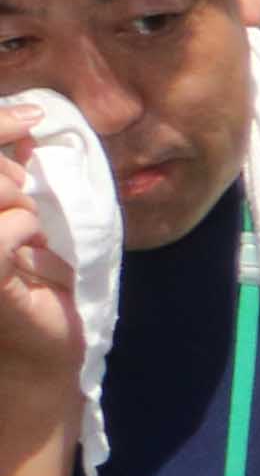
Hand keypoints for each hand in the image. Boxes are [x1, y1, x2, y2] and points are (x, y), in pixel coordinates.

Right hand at [0, 108, 80, 434]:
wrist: (39, 359)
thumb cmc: (37, 290)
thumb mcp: (31, 221)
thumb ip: (14, 175)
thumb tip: (27, 123)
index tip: (34, 117)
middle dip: (8, 171)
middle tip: (30, 205)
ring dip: (18, 201)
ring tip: (29, 231)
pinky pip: (0, 229)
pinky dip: (22, 228)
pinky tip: (30, 253)